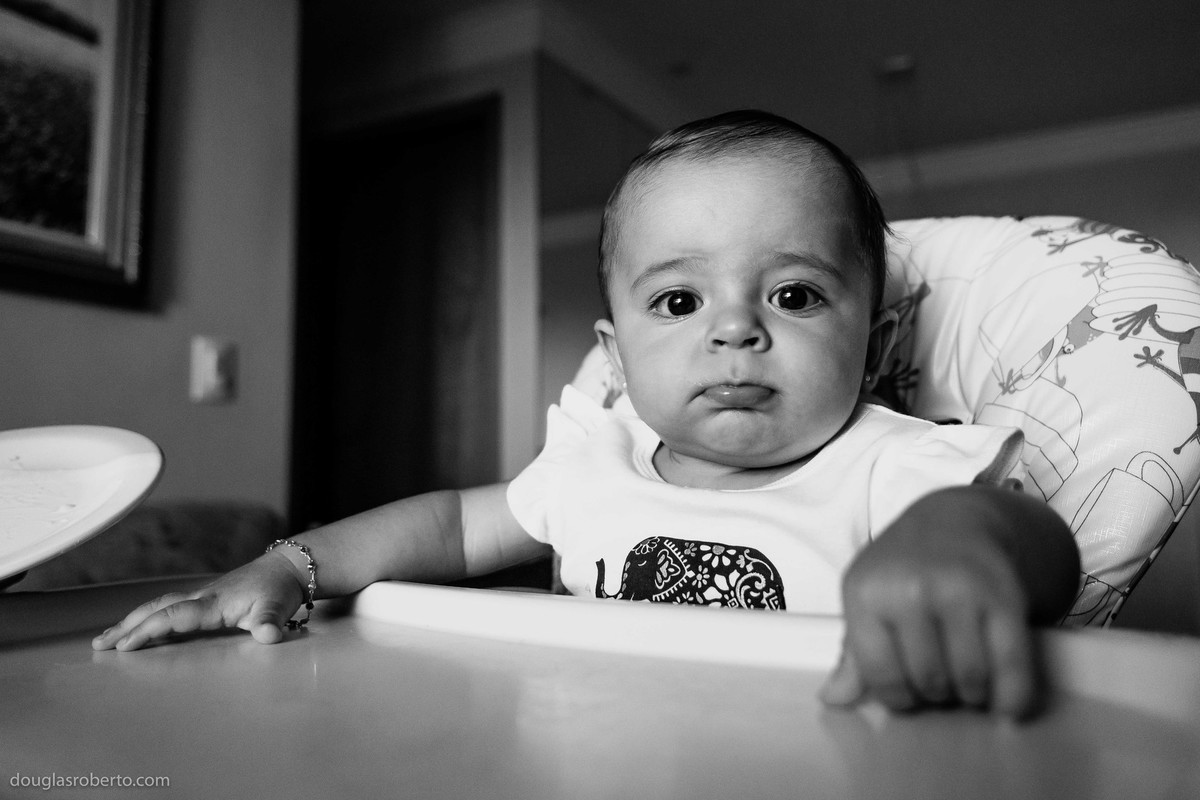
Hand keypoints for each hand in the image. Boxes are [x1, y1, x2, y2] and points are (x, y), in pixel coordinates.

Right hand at [91, 552, 305, 651]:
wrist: (287, 568)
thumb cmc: (279, 590)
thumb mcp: (278, 609)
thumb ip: (271, 624)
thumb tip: (270, 636)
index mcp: (214, 603)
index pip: (174, 616)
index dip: (149, 630)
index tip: (126, 646)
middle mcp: (202, 598)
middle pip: (156, 610)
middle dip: (127, 627)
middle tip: (100, 646)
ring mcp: (202, 597)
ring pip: (159, 607)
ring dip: (132, 621)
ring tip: (106, 639)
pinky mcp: (206, 599)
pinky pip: (169, 607)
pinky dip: (148, 617)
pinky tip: (138, 628)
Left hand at [819, 492, 1041, 718]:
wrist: (953, 519)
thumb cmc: (901, 567)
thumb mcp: (865, 597)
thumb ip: (853, 651)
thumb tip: (833, 698)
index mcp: (866, 592)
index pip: (880, 675)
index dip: (896, 696)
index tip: (907, 693)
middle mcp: (910, 590)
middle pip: (928, 681)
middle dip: (936, 694)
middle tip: (941, 681)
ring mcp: (958, 591)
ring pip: (970, 680)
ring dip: (971, 696)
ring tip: (966, 681)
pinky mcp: (1003, 597)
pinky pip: (1011, 666)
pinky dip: (1011, 698)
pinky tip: (1006, 707)